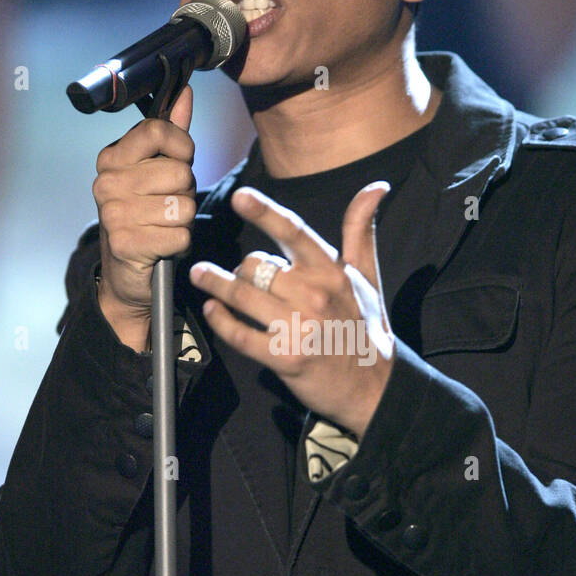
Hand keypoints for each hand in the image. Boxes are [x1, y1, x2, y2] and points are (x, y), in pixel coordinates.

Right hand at [93, 0, 195, 331]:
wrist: (128, 273)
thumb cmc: (148, 215)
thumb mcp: (158, 170)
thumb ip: (171, 132)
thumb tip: (184, 90)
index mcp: (112, 158)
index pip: (158, 130)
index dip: (182, 146)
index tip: (180, 160)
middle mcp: (106, 183)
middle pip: (178, 171)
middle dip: (186, 191)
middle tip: (169, 203)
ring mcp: (113, 214)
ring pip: (182, 204)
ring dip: (184, 219)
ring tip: (166, 224)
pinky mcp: (126, 244)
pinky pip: (179, 235)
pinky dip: (180, 243)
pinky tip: (163, 245)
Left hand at [189, 183, 395, 438]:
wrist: (374, 387)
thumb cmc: (366, 327)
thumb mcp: (367, 277)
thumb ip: (360, 231)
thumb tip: (375, 187)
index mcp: (331, 273)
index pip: (293, 233)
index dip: (265, 212)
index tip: (239, 197)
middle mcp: (314, 296)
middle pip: (255, 266)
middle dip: (241, 268)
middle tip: (237, 275)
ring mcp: (298, 327)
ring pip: (242, 295)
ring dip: (216, 284)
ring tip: (200, 276)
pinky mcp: (284, 357)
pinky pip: (239, 334)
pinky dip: (220, 321)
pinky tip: (212, 311)